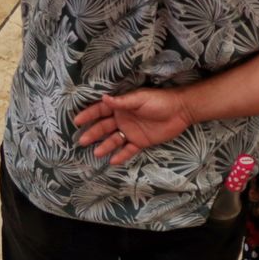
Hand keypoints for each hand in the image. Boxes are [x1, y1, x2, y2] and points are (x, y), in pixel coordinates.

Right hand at [73, 89, 194, 165]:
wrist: (181, 111)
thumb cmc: (160, 101)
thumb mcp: (140, 99)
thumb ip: (122, 102)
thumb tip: (103, 98)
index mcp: (122, 107)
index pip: (101, 111)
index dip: (89, 115)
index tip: (77, 121)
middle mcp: (123, 119)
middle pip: (104, 127)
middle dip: (93, 133)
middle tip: (82, 140)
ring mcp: (131, 131)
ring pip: (114, 140)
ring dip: (105, 146)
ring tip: (96, 153)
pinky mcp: (141, 141)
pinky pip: (128, 150)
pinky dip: (120, 155)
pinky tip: (112, 161)